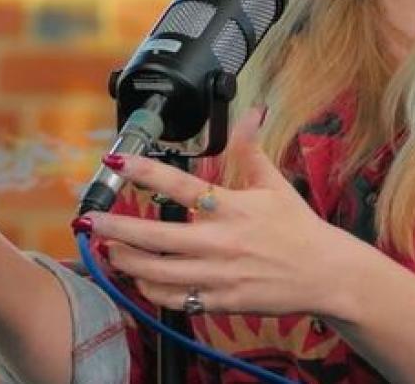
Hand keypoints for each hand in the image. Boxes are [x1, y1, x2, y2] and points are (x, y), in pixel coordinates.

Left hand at [82, 107, 364, 317]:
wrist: (323, 273)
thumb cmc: (298, 227)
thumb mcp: (276, 184)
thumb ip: (253, 150)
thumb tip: (250, 113)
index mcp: (233, 207)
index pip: (181, 184)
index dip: (145, 171)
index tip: (116, 161)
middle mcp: (222, 241)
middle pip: (157, 236)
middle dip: (117, 227)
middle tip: (91, 219)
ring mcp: (219, 274)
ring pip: (159, 272)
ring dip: (127, 261)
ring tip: (109, 250)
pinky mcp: (220, 301)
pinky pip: (176, 299)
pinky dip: (152, 290)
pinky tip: (140, 279)